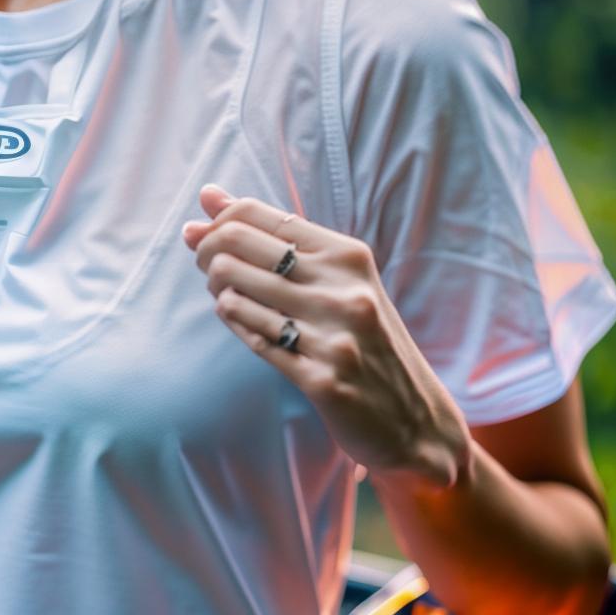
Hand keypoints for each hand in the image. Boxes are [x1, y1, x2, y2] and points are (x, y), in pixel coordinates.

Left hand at [181, 183, 472, 493]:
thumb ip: (278, 239)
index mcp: (348, 256)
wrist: (414, 418)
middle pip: (238, 246)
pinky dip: (236, 325)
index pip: (260, 215)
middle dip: (206, 252)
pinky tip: (239, 321)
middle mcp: (343, 290)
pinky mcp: (322, 380)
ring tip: (227, 296)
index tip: (201, 233)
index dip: (217, 220)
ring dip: (219, 292)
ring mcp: (333, 336)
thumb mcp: (339, 280)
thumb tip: (208, 196)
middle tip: (205, 266)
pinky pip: (254, 340)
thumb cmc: (367, 338)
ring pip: (236, 292)